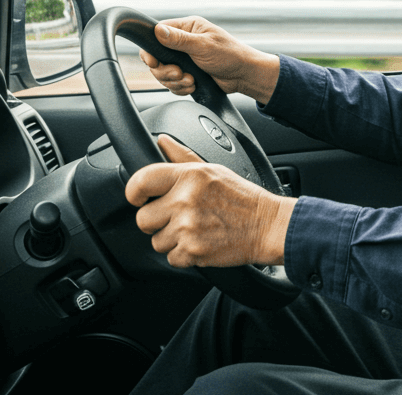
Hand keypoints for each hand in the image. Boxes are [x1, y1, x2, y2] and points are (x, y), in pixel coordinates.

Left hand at [125, 135, 295, 267]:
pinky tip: (199, 243)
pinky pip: (171, 258)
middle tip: (176, 218)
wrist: (267, 226)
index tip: (138, 198)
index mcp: (188, 176)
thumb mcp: (212, 169)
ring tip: (193, 230)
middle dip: (156, 221)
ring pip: (156, 241)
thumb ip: (182, 157)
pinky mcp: (193, 251)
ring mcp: (187, 228)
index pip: (141, 181)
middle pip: (142, 219)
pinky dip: (183, 255)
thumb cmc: (241, 198)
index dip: (134, 193)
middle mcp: (184, 201)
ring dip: (171, 240)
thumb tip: (162, 142)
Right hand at [138, 16, 280, 102]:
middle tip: (180, 74)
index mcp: (187, 27)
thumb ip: (179, 39)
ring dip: (175, 81)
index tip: (153, 62)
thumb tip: (158, 30)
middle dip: (165, 71)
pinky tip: (193, 85)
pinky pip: (173, 84)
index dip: (151, 50)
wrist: (243, 75)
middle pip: (157, 58)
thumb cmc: (230, 54)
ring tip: (191, 80)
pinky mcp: (187, 73)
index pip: (157, 34)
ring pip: (163, 73)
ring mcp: (184, 59)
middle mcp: (183, 42)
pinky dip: (180, 88)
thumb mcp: (204, 45)